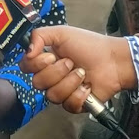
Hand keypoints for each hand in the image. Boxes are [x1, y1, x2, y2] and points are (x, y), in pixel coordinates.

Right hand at [19, 26, 136, 113]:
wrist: (113, 60)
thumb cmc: (88, 45)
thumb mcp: (61, 33)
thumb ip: (38, 36)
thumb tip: (27, 52)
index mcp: (44, 60)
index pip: (25, 67)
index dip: (36, 64)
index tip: (51, 56)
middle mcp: (50, 77)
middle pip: (38, 83)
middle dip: (57, 72)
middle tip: (71, 62)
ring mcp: (62, 91)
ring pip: (52, 95)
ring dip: (70, 82)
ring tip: (82, 73)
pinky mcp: (75, 104)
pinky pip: (68, 105)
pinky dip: (79, 95)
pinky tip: (87, 87)